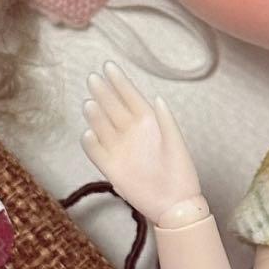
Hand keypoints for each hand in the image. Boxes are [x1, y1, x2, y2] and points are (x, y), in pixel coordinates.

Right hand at [80, 61, 200, 223]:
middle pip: (114, 107)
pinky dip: (92, 143)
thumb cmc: (181, 170)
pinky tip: (88, 133)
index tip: (108, 66)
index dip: (120, 82)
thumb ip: (166, 120)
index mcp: (149, 122)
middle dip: (104, 92)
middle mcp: (132, 132)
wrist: (175, 203)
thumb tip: (157, 97)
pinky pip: (97, 153)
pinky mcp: (112, 168)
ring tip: (89, 102)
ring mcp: (120, 148)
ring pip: (103, 126)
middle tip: (92, 77)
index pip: (131, 96)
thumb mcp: (176, 142)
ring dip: (96, 115)